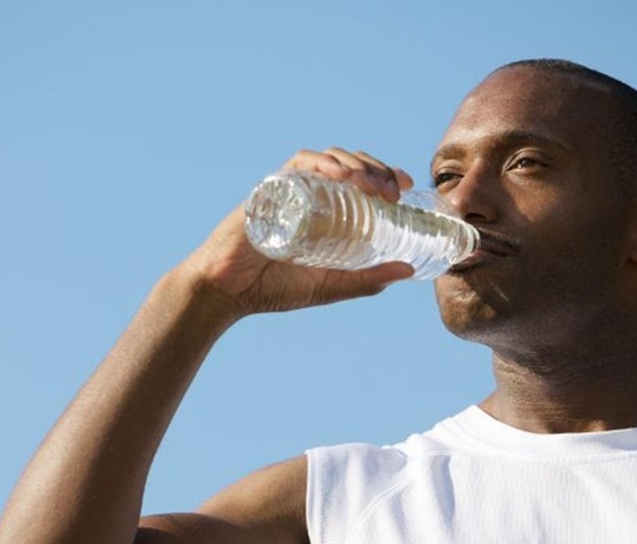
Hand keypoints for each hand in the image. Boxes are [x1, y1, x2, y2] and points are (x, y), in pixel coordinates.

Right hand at [179, 148, 416, 320]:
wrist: (227, 292)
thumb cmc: (273, 288)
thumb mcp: (331, 285)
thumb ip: (367, 279)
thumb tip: (409, 271)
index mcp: (324, 210)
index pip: (361, 180)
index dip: (385, 175)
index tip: (406, 186)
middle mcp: (308, 193)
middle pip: (349, 163)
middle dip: (376, 168)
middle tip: (394, 191)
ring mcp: (289, 188)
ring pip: (328, 158)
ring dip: (354, 164)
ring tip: (372, 184)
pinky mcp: (270, 188)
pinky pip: (298, 164)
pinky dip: (322, 164)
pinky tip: (341, 175)